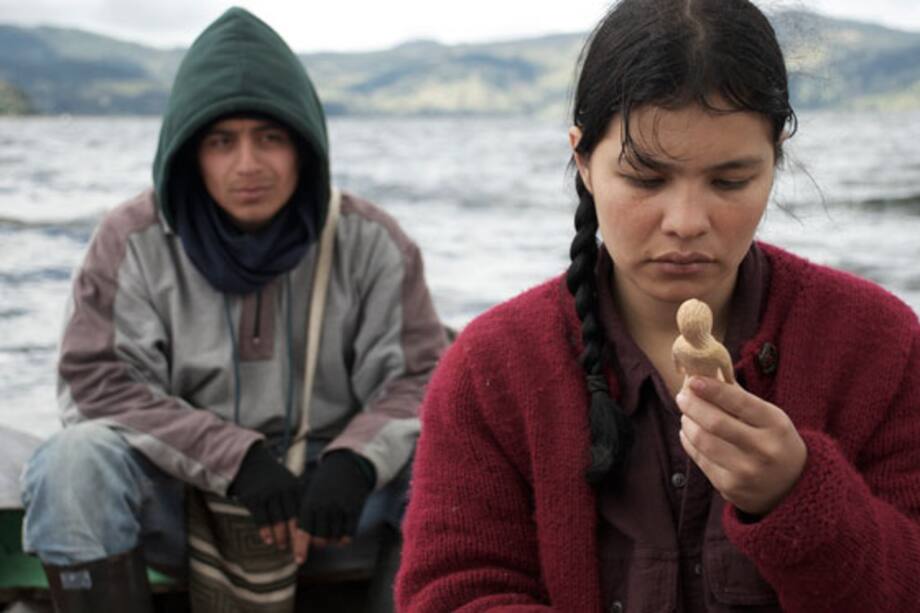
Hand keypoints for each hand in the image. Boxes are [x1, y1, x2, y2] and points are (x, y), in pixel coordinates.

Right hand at [228, 443, 299, 550]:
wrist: (250, 462)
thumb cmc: (272, 477)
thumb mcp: (288, 482)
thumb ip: (297, 498)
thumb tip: (308, 522)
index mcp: (295, 488)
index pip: (304, 513)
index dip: (308, 529)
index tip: (311, 543)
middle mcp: (284, 491)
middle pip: (293, 520)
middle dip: (297, 538)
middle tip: (298, 552)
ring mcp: (268, 495)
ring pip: (278, 522)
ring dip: (281, 537)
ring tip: (283, 546)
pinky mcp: (254, 499)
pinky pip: (261, 519)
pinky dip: (266, 532)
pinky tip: (268, 541)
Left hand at [293, 451, 373, 562]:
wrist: (347, 465)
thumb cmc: (324, 483)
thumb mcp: (310, 494)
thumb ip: (304, 515)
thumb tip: (296, 539)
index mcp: (309, 504)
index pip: (303, 533)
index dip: (300, 549)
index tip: (299, 561)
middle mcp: (324, 508)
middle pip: (319, 540)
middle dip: (319, 543)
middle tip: (319, 539)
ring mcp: (340, 509)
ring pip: (334, 539)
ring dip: (332, 541)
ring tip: (331, 534)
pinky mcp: (354, 510)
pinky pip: (348, 535)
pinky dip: (344, 539)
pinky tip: (342, 535)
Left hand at [675, 376, 806, 516]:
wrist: (793, 486)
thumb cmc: (775, 441)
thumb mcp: (770, 417)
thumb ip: (740, 397)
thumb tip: (707, 373)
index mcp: (776, 425)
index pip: (740, 402)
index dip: (713, 389)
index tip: (693, 380)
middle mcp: (763, 450)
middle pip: (715, 423)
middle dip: (693, 405)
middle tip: (682, 396)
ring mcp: (746, 472)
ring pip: (703, 441)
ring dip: (687, 423)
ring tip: (685, 414)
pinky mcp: (730, 487)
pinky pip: (700, 459)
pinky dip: (688, 441)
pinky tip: (688, 432)